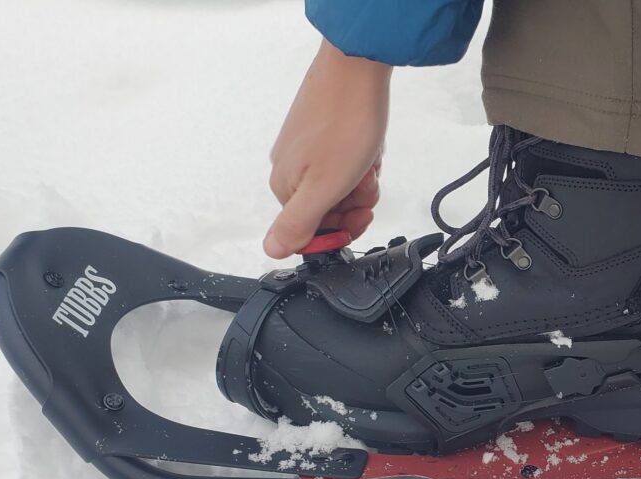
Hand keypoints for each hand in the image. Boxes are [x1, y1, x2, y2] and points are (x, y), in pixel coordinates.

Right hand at [265, 41, 391, 258]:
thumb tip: (271, 250)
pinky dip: (363, 161)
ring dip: (362, 180)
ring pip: (342, 187)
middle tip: (366, 181)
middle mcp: (290, 169)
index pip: (311, 233)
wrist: (357, 67)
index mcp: (285, 188)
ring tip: (368, 160)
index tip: (361, 217)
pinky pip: (348, 164)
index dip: (342, 231)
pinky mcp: (322, 135)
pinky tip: (369, 149)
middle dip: (355, 202)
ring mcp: (306, 151)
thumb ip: (297, 223)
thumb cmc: (344, 124)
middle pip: (329, 211)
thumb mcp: (323, 187)